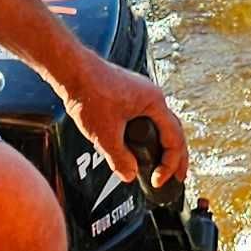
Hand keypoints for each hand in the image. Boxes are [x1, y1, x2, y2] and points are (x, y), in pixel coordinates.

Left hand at [65, 56, 191, 196]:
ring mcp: (141, 94)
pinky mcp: (128, 95)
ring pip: (160, 123)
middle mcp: (152, 96)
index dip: (169, 163)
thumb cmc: (89, 92)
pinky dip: (150, 134)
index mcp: (154, 102)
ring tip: (163, 163)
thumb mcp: (105, 135)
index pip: (174, 138)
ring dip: (164, 144)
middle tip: (178, 176)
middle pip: (173, 130)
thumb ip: (120, 158)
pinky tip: (141, 146)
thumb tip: (130, 175)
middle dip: (176, 156)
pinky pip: (147, 117)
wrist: (72, 71)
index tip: (158, 180)